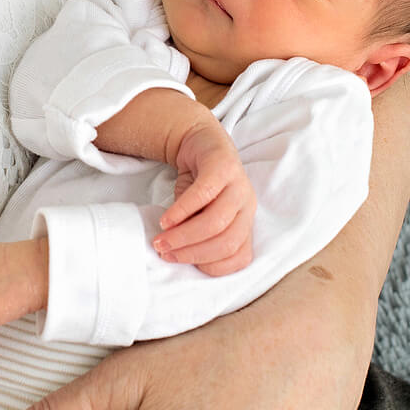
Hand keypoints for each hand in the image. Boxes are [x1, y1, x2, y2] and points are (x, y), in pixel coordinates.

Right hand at [155, 118, 255, 275]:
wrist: (201, 142)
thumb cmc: (200, 187)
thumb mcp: (200, 216)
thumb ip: (196, 235)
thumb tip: (177, 255)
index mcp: (246, 224)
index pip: (239, 258)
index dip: (209, 266)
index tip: (180, 262)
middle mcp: (248, 208)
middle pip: (227, 242)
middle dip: (192, 253)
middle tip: (165, 253)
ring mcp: (239, 186)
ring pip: (216, 222)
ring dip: (184, 235)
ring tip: (160, 239)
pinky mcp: (224, 167)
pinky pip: (204, 194)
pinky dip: (182, 211)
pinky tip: (166, 219)